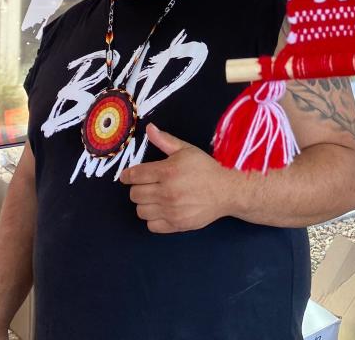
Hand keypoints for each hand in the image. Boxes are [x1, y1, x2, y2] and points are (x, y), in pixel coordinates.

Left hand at [119, 124, 234, 233]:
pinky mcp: (175, 225)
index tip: (128, 176)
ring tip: (155, 197)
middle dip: (137, 188)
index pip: (135, 175)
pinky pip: (151, 225)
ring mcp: (170, 210)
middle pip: (134, 194)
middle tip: (147, 185)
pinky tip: (162, 209)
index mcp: (167, 171)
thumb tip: (149, 128)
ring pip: (140, 210)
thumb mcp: (187, 150)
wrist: (226, 190)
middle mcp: (166, 192)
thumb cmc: (206, 168)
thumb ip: (165, 140)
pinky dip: (153, 218)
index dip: (127, 175)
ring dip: (145, 203)